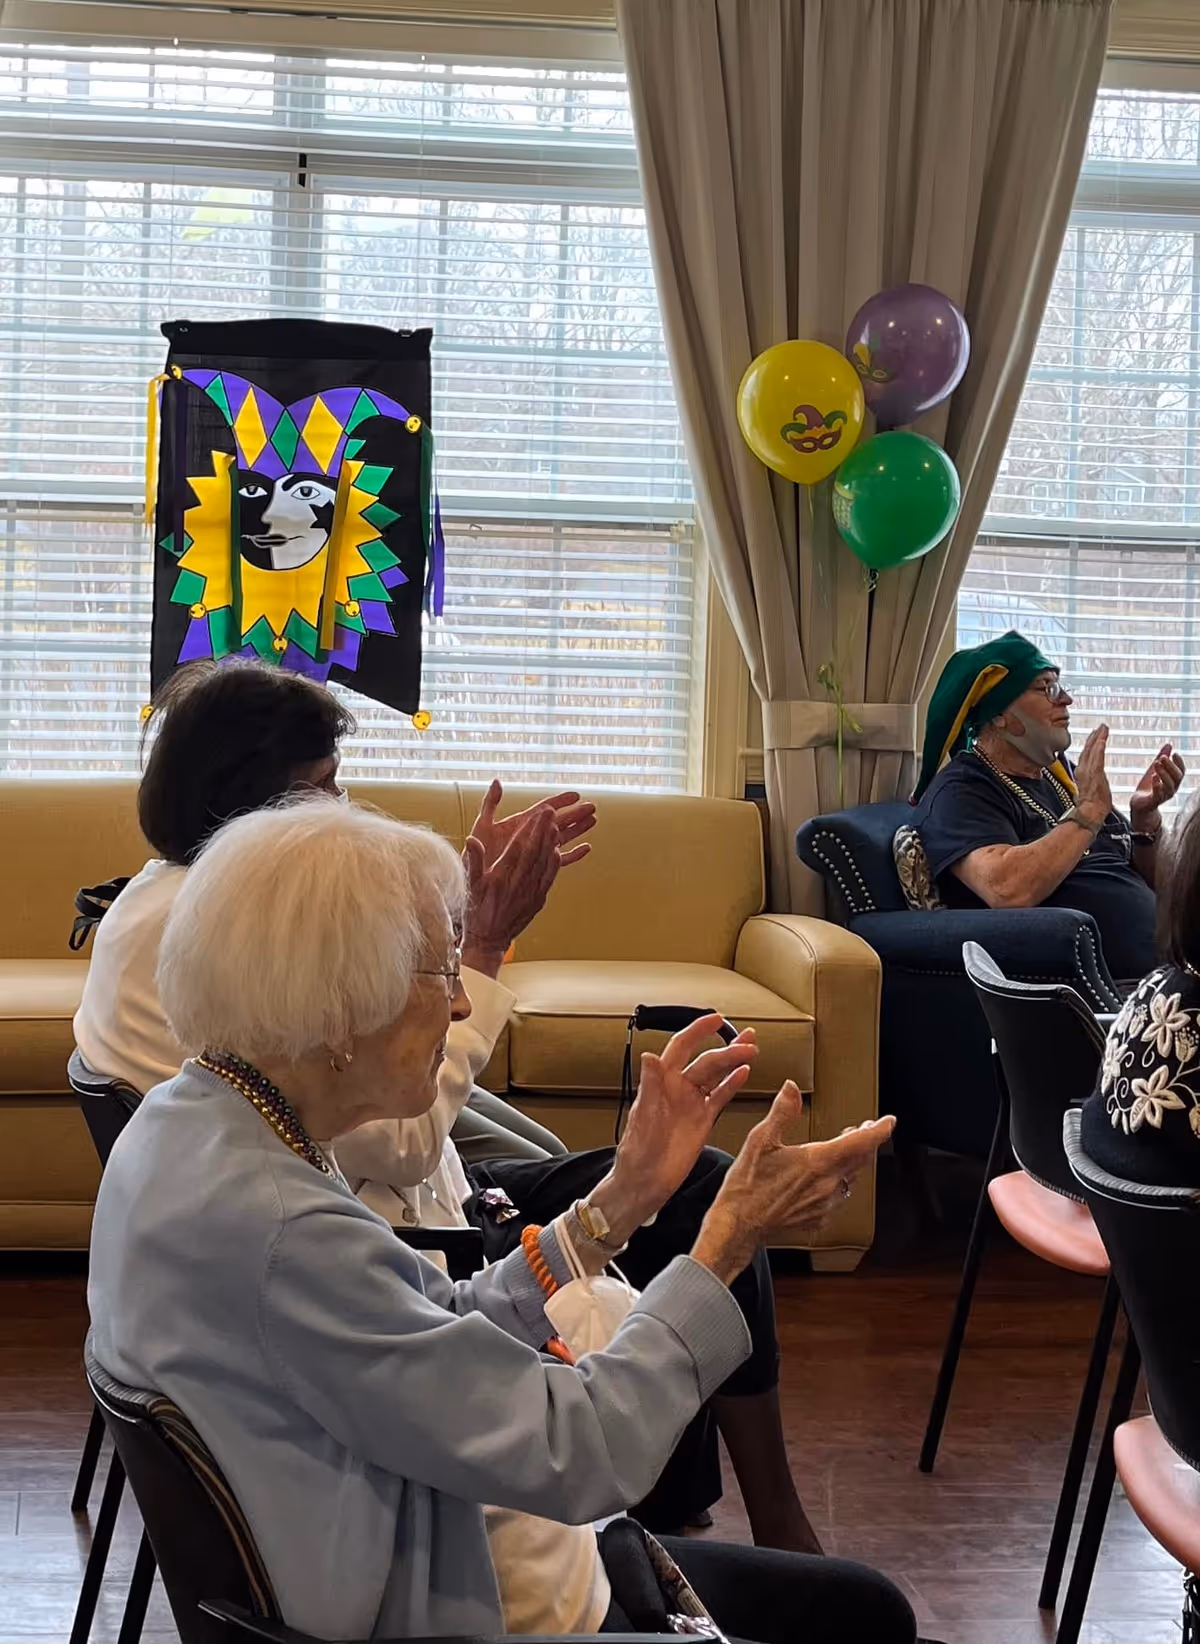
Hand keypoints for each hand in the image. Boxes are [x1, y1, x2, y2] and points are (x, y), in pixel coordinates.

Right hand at [461, 804, 560, 976]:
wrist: (488, 940)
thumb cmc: (475, 912)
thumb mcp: (469, 886)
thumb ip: (474, 862)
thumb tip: (473, 839)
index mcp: (501, 877)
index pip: (520, 847)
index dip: (530, 828)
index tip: (538, 812)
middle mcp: (519, 884)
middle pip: (535, 851)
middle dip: (544, 829)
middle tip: (551, 811)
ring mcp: (530, 893)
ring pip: (544, 863)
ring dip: (552, 843)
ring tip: (557, 825)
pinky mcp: (537, 900)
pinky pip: (548, 878)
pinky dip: (554, 863)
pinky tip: (558, 851)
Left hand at [469, 779, 595, 871]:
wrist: (474, 884)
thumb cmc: (473, 855)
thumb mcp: (481, 826)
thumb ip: (490, 805)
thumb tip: (496, 782)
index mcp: (518, 824)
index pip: (543, 810)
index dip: (560, 802)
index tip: (576, 795)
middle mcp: (529, 836)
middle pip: (556, 822)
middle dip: (574, 814)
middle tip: (592, 807)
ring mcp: (533, 851)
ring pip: (561, 838)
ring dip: (577, 830)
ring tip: (593, 821)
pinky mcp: (536, 867)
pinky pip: (558, 861)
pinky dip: (572, 854)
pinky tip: (586, 849)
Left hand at [586, 1016, 758, 1245]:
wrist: (645, 1183)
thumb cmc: (637, 1152)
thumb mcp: (643, 1117)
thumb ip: (650, 1085)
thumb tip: (649, 1056)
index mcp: (661, 1082)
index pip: (681, 1047)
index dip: (697, 1031)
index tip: (715, 1019)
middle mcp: (678, 1089)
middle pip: (706, 1061)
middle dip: (727, 1049)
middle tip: (748, 1041)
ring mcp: (691, 1103)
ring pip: (716, 1075)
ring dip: (733, 1062)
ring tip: (752, 1048)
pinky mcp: (702, 1120)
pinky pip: (720, 1097)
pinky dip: (732, 1084)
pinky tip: (745, 1073)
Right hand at [692, 1088, 894, 1284]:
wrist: (738, 1224)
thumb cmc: (746, 1185)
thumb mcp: (760, 1140)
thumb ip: (782, 1111)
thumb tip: (791, 1088)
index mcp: (818, 1161)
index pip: (862, 1143)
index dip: (880, 1130)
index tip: (888, 1122)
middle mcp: (828, 1184)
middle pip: (861, 1159)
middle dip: (866, 1141)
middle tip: (864, 1129)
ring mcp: (826, 1204)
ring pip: (851, 1179)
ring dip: (852, 1162)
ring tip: (842, 1150)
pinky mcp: (820, 1218)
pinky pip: (838, 1197)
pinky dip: (837, 1183)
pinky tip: (824, 1178)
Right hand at [1073, 724, 1112, 825]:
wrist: (1089, 814)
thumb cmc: (1092, 808)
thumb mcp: (1091, 793)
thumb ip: (1092, 785)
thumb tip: (1094, 786)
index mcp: (1082, 775)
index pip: (1087, 756)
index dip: (1091, 745)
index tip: (1095, 736)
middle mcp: (1082, 770)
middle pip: (1088, 750)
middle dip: (1094, 738)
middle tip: (1100, 727)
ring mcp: (1088, 770)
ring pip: (1092, 750)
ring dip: (1097, 738)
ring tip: (1102, 728)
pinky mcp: (1094, 772)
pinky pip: (1097, 756)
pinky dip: (1099, 746)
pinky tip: (1102, 738)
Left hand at [1130, 742, 1185, 832]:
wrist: (1139, 805)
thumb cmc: (1149, 787)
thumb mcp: (1154, 770)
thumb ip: (1161, 759)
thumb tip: (1169, 744)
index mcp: (1173, 782)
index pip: (1181, 772)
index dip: (1179, 763)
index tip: (1175, 753)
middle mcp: (1171, 789)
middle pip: (1177, 778)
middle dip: (1171, 766)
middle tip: (1162, 757)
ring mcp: (1163, 796)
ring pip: (1169, 786)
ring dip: (1164, 774)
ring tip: (1156, 763)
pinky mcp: (1153, 802)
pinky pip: (1158, 794)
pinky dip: (1157, 785)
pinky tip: (1154, 777)